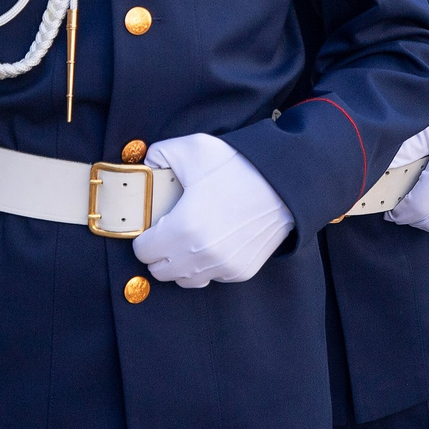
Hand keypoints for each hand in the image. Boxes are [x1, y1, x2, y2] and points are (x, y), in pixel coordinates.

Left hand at [132, 133, 294, 287]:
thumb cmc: (241, 166)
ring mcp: (222, 266)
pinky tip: (215, 241)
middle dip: (160, 252)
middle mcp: (200, 255)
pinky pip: (213, 277)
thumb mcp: (196, 148)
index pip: (143, 252)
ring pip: (186, 280)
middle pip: (160, 271)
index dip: (144, 237)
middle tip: (170, 231)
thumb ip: (161, 153)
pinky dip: (208, 265)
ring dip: (181, 264)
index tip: (154, 225)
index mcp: (183, 228)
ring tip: (191, 239)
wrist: (286, 183)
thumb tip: (146, 163)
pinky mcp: (241, 271)